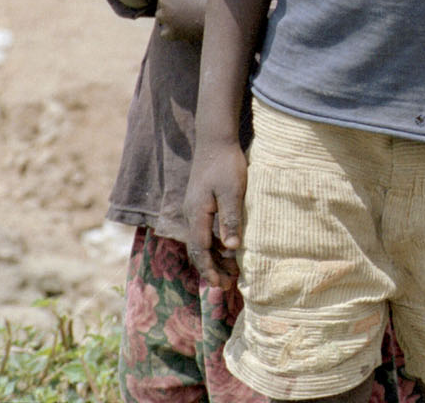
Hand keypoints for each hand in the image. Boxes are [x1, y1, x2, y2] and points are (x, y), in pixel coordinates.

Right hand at [185, 139, 247, 288]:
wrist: (216, 140)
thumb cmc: (227, 164)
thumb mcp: (233, 191)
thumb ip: (231, 218)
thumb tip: (232, 247)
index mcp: (197, 214)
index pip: (200, 249)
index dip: (209, 269)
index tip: (220, 284)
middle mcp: (191, 214)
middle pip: (198, 249)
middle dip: (211, 268)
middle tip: (228, 284)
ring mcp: (194, 209)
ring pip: (201, 241)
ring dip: (214, 257)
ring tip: (231, 270)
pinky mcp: (200, 203)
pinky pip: (204, 231)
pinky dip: (214, 244)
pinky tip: (228, 247)